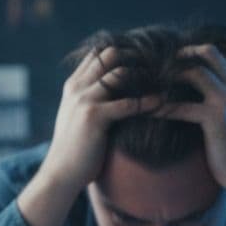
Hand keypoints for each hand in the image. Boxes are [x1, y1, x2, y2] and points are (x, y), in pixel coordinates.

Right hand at [18, 48, 161, 225]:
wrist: (60, 174)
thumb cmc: (74, 150)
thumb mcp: (78, 118)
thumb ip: (92, 101)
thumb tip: (116, 95)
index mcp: (73, 85)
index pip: (99, 53)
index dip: (123, 51)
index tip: (145, 59)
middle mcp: (77, 87)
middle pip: (110, 54)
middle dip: (136, 56)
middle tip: (159, 64)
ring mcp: (84, 100)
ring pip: (120, 73)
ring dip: (145, 76)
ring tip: (165, 80)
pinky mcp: (94, 116)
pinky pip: (128, 103)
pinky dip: (148, 102)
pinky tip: (162, 103)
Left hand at [160, 45, 225, 225]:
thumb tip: (214, 94)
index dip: (202, 49)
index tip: (182, 55)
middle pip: (211, 52)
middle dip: (185, 52)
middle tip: (164, 60)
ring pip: (197, 71)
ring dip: (172, 73)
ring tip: (154, 80)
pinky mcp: (215, 118)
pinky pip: (183, 106)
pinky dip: (164, 107)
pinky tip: (150, 110)